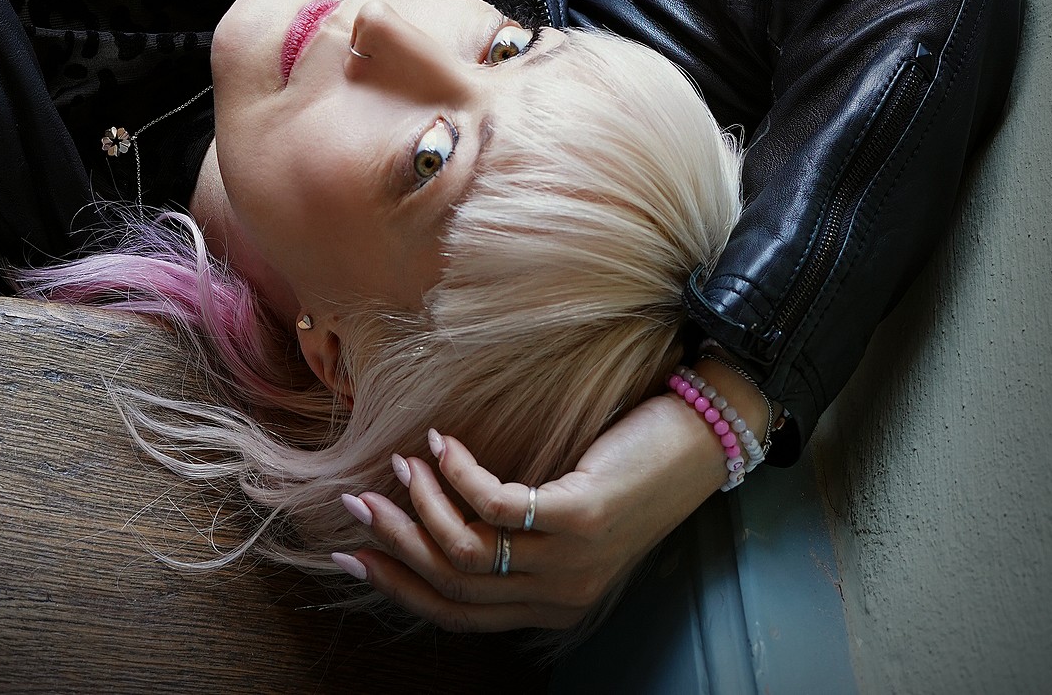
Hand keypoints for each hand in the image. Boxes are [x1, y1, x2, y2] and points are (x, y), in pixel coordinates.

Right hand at [341, 360, 769, 632]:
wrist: (698, 439)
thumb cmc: (628, 467)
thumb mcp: (566, 513)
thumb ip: (515, 531)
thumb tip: (436, 511)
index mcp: (552, 606)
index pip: (458, 612)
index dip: (400, 585)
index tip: (353, 553)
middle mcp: (560, 595)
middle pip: (454, 583)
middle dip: (396, 543)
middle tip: (356, 502)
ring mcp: (572, 559)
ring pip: (467, 549)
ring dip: (423, 502)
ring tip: (403, 461)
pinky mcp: (579, 516)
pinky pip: (495, 504)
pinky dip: (459, 472)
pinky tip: (444, 441)